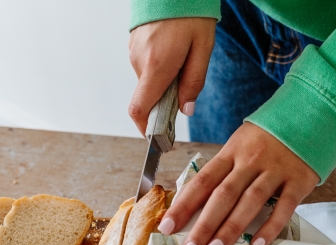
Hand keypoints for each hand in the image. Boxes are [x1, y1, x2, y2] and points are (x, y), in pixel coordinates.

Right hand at [128, 18, 215, 132]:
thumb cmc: (191, 14)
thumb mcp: (202, 49)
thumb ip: (193, 82)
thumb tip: (185, 110)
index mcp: (156, 66)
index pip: (140, 110)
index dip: (146, 130)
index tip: (158, 140)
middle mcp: (139, 62)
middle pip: (147, 98)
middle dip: (164, 103)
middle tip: (184, 93)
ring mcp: (133, 53)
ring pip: (147, 83)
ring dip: (163, 84)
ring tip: (182, 63)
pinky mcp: (133, 45)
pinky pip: (145, 68)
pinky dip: (158, 71)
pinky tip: (173, 54)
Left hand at [158, 123, 319, 244]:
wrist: (312, 114)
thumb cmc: (269, 138)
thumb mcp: (241, 145)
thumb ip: (223, 171)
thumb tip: (194, 202)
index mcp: (231, 152)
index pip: (202, 181)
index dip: (183, 205)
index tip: (166, 227)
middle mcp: (251, 160)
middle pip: (222, 195)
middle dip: (203, 225)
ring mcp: (276, 170)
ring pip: (249, 201)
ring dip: (231, 228)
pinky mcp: (299, 180)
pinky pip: (284, 207)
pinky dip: (270, 227)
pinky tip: (256, 244)